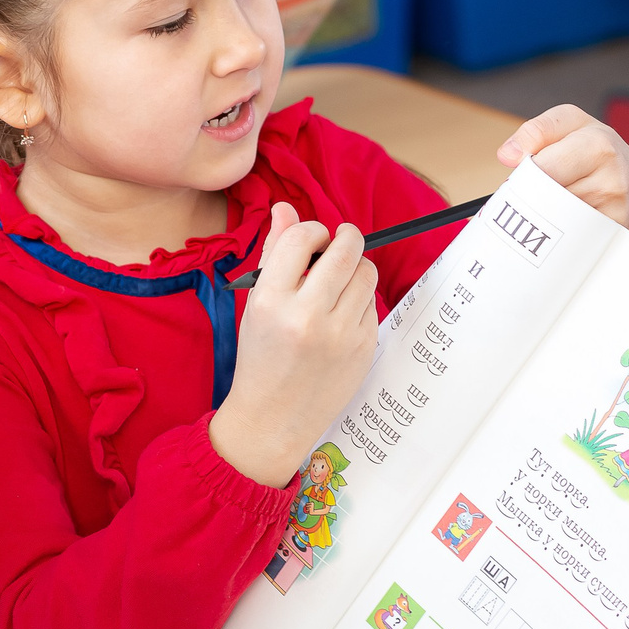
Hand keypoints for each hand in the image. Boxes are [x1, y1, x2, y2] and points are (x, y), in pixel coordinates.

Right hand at [211, 203, 380, 487]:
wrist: (273, 419)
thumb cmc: (261, 358)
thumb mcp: (256, 304)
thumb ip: (273, 254)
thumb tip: (285, 208)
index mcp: (271, 302)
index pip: (301, 238)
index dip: (312, 229)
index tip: (313, 238)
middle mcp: (307, 316)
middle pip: (346, 249)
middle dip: (346, 237)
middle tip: (339, 241)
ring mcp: (341, 335)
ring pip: (366, 273)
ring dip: (356, 268)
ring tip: (338, 282)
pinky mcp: (364, 348)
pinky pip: (372, 304)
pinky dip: (360, 301)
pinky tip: (340, 317)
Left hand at [498, 106, 628, 251]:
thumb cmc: (603, 158)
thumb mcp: (576, 127)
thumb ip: (538, 131)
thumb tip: (507, 155)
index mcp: (598, 143)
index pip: (539, 166)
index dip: (524, 173)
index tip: (525, 174)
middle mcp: (611, 177)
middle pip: (543, 194)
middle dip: (533, 195)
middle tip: (539, 192)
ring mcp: (615, 211)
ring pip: (552, 219)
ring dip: (546, 216)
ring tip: (559, 204)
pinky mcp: (612, 238)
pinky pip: (568, 240)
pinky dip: (561, 234)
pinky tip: (570, 224)